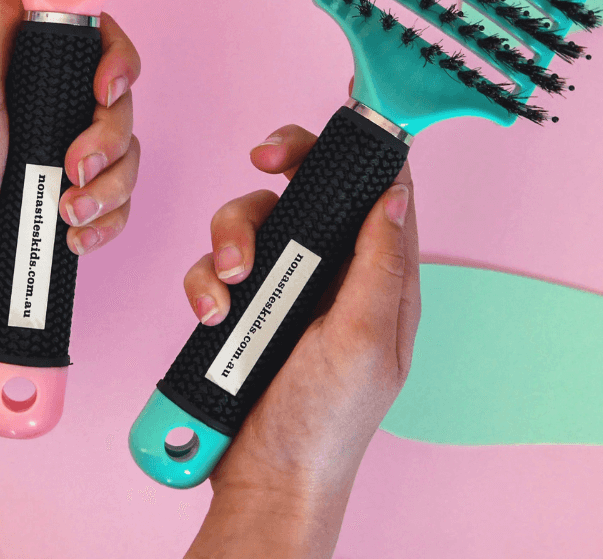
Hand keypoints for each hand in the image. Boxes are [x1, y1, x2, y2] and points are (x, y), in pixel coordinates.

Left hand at [0, 0, 140, 315]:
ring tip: (68, 210)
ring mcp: (62, 160)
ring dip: (107, 186)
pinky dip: (104, 221)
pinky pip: (120, 204)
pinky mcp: (72, 204)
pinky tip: (72, 235)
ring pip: (127, 157)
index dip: (115, 60)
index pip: (95, 44)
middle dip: (108, 136)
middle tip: (75, 163)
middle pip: (121, 103)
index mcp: (25, 74)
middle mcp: (50, 111)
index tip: (104, 87)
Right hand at [184, 125, 419, 558]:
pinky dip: (206, 279)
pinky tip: (212, 313)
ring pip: (254, 217)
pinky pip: (216, 263)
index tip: (335, 123)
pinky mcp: (243, 303)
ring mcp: (285, 285)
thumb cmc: (328, 420)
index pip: (378, 192)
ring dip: (232, 237)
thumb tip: (395, 192)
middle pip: (307, 186)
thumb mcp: (365, 338)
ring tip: (231, 283)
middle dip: (281, 166)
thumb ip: (379, 263)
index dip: (356, 150)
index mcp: (379, 277)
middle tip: (262, 159)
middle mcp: (333, 271)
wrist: (266, 480)